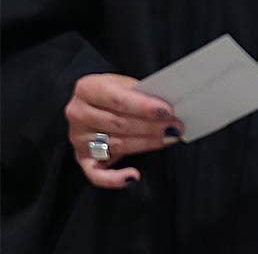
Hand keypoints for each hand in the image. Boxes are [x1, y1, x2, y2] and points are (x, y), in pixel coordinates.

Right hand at [66, 74, 178, 188]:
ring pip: (117, 144)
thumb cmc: (116, 92)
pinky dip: (115, 178)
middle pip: (119, 123)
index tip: (166, 111)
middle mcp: (78, 113)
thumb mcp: (126, 83)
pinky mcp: (82, 158)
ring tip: (169, 138)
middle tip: (176, 126)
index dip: (143, 106)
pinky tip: (133, 176)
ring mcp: (78, 138)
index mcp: (87, 89)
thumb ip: (142, 93)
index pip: (118, 99)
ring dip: (147, 143)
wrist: (96, 101)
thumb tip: (168, 108)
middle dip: (151, 126)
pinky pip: (96, 174)